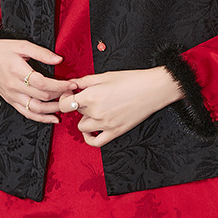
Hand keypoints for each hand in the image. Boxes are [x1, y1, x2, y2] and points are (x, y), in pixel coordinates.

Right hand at [0, 40, 76, 124]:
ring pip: (35, 109)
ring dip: (53, 109)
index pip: (42, 83)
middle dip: (60, 96)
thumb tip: (59, 60)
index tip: (72, 83)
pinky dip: (41, 118)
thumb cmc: (0, 49)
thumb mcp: (21, 44)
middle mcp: (14, 86)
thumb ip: (41, 53)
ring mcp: (11, 95)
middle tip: (73, 93)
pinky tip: (53, 118)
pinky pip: (26, 113)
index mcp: (17, 70)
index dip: (59, 85)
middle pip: (41, 96)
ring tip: (66, 105)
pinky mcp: (10, 101)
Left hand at [59, 67, 183, 147]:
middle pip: (76, 112)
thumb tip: (71, 84)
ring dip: (85, 118)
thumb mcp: (105, 75)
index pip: (64, 104)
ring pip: (82, 126)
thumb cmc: (132, 79)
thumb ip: (85, 81)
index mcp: (92, 96)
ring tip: (94, 110)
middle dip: (80, 104)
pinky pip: (95, 141)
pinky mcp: (115, 132)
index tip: (70, 95)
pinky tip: (91, 130)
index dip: (64, 98)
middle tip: (90, 96)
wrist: (153, 89)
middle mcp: (96, 111)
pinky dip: (89, 137)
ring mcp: (105, 124)